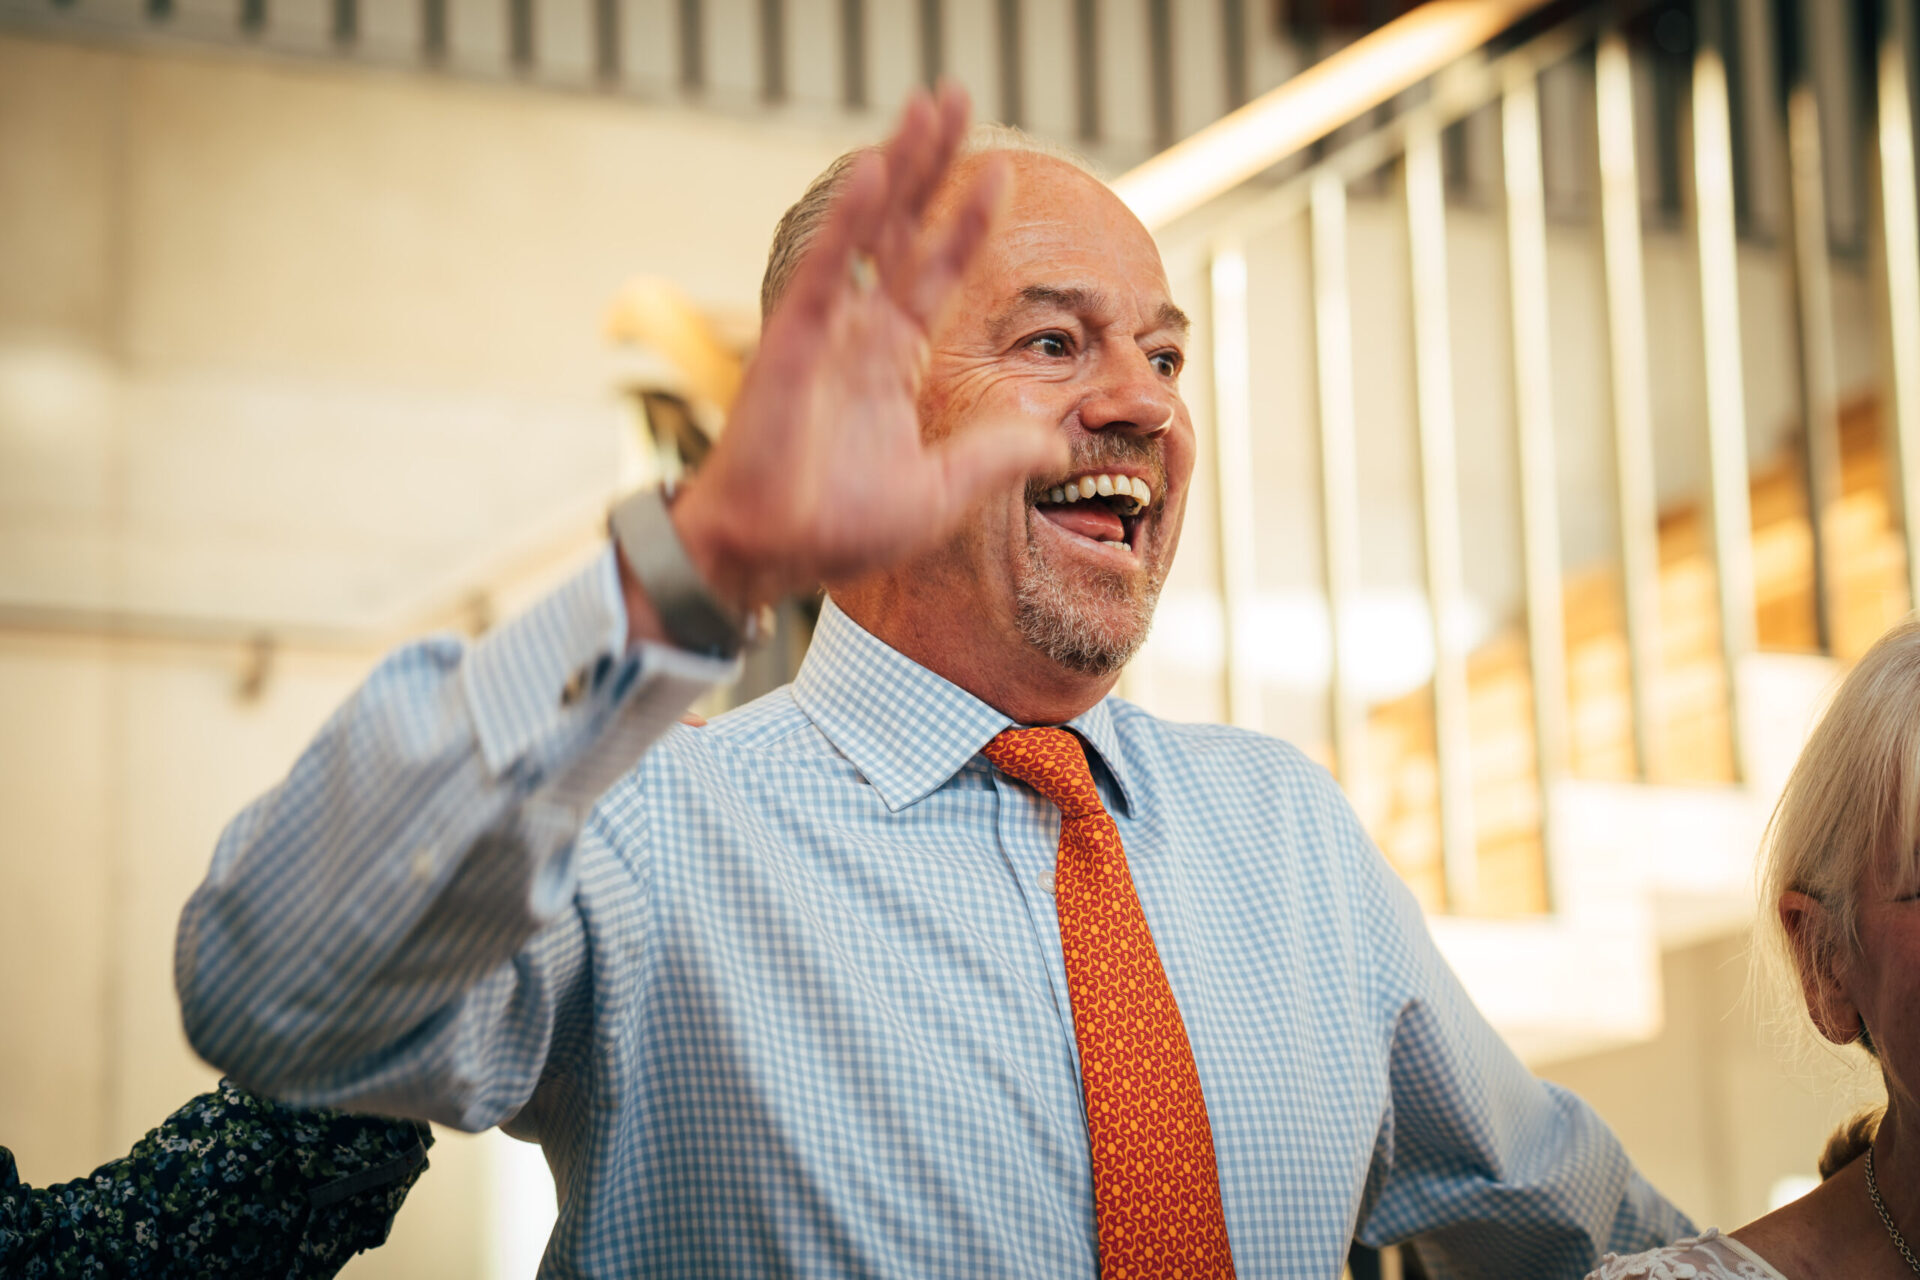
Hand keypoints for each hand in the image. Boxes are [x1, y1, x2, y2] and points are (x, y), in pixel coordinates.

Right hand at [663, 85, 1067, 612]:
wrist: (769, 556)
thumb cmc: (835, 530)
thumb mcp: (942, 494)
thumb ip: (997, 459)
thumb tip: (1057, 444)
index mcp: (890, 361)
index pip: (937, 273)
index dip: (967, 226)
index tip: (1001, 178)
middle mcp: (858, 332)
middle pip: (903, 229)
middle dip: (931, 164)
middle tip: (953, 100)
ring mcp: (825, 331)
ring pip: (868, 228)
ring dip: (900, 165)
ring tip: (928, 106)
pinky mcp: (794, 342)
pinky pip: (828, 268)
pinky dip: (852, 218)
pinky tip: (881, 169)